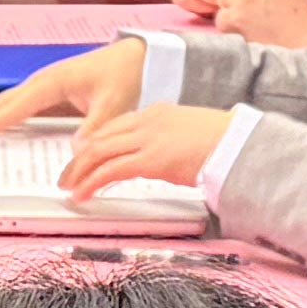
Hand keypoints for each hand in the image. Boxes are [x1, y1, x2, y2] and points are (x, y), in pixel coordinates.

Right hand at [0, 38, 147, 145]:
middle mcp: (39, 82)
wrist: (138, 56)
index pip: (12, 110)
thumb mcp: (116, 105)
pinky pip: (10, 105)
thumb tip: (76, 151)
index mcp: (51, 83)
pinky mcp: (44, 90)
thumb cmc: (127, 76)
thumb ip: (95, 128)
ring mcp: (39, 85)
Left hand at [58, 100, 235, 199]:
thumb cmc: (224, 143)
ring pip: (99, 152)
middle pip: (100, 138)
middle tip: (67, 177)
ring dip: (79, 173)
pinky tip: (82, 195)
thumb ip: (171, 144)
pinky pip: (110, 170)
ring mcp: (146, 139)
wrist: (239, 142)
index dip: (95, 143)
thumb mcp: (190, 136)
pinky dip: (91, 183)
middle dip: (79, 159)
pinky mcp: (149, 159)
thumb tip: (166, 161)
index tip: (83, 158)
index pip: (115, 126)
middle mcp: (146, 122)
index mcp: (156, 113)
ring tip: (69, 189)